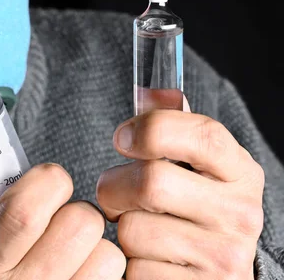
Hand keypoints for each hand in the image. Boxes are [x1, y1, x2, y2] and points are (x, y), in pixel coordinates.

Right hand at [0, 163, 125, 278]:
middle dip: (75, 211)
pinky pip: (116, 279)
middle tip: (59, 221)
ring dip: (94, 246)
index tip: (47, 182)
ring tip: (71, 254)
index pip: (26, 209)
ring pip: (109, 253)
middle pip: (81, 223)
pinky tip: (80, 274)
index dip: (48, 181)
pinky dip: (103, 271)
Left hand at [96, 106, 264, 278]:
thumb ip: (171, 123)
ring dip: (119, 227)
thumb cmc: (194, 205)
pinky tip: (147, 257)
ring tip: (136, 226)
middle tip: (114, 191)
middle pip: (152, 183)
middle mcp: (241, 215)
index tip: (122, 138)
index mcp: (240, 172)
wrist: (217, 272)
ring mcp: (224, 260)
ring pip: (134, 230)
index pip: (203, 135)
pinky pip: (133, 270)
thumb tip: (147, 93)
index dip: (151, 130)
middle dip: (114, 185)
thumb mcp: (195, 163)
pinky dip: (127, 263)